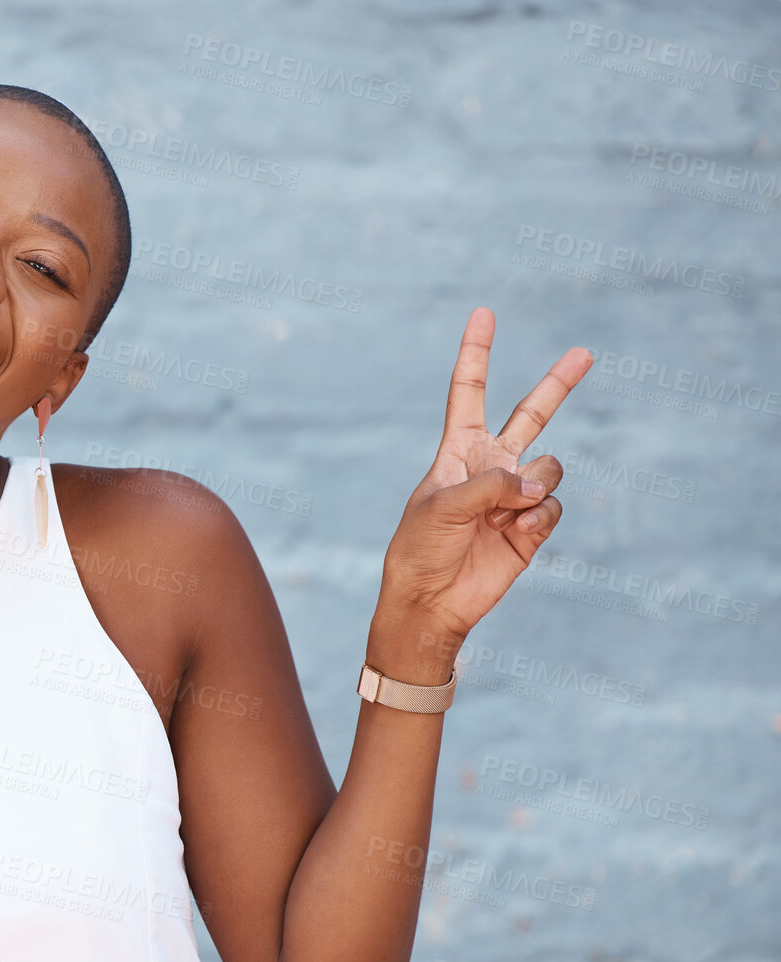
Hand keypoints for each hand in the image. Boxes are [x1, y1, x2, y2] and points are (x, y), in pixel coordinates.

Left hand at [377, 307, 592, 645]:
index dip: (477, 354)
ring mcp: (515, 495)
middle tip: (585, 352)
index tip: (483, 314)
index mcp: (458, 451)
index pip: (470, 392)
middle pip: (531, 415)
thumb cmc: (420, 549)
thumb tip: (538, 484)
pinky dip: (537, 519)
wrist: (431, 601)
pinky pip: (553, 506)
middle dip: (557, 384)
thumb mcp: (442, 505)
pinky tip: (515, 535)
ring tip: (506, 513)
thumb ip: (491, 484)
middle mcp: (491, 466)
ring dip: (533, 486)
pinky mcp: (533, 526)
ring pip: (549, 467)